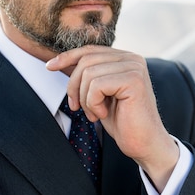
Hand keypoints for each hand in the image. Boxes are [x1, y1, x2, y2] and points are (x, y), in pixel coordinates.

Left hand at [46, 46, 178, 191]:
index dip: (67, 57)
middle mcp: (132, 58)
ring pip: (88, 74)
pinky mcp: (133, 80)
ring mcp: (134, 67)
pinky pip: (96, 85)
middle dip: (74, 86)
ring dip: (85, 99)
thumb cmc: (122, 121)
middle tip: (78, 108)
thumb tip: (59, 61)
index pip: (90, 50)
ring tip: (96, 114)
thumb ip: (89, 75)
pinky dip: (93, 104)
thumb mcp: (100, 94)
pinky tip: (104, 114)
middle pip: (86, 61)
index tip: (49, 67)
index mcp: (126, 58)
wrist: (145, 144)